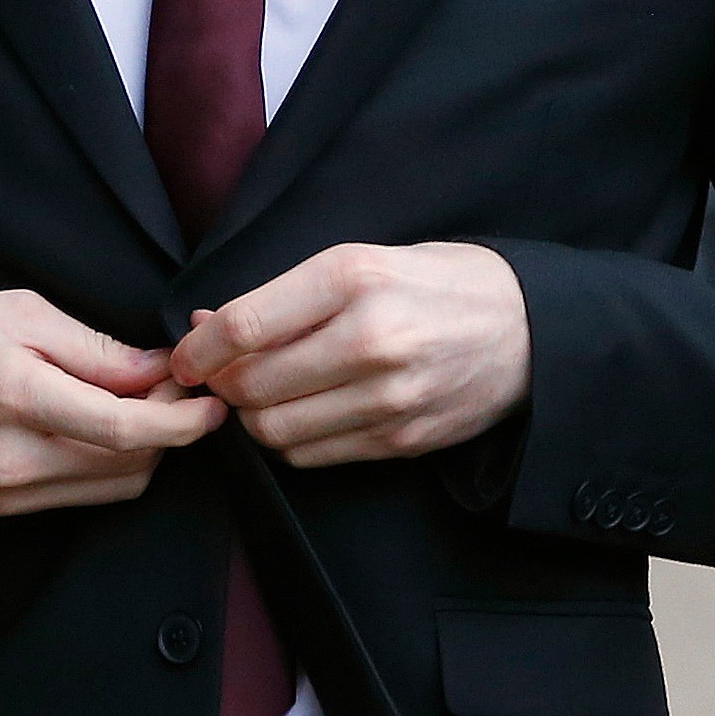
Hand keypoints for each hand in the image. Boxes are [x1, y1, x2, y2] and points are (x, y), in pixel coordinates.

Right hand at [0, 290, 225, 515]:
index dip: (182, 421)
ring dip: (145, 452)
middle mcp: (11, 459)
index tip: (213, 402)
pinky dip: (109, 466)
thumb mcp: (16, 312)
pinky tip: (106, 427)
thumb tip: (158, 370)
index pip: (124, 429)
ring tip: (143, 403)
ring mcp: (2, 493)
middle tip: (178, 387)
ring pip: (112, 487)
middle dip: (171, 430)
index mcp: (15, 397)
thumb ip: (93, 348)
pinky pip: (78, 496)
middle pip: (129, 464)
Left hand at [169, 243, 531, 467]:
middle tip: (222, 377)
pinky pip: (312, 455)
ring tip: (265, 395)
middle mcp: (371, 338)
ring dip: (254, 418)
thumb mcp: (366, 260)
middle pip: (251, 386)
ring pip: (274, 430)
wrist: (529, 328)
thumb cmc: (440, 284)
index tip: (185, 356)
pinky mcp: (400, 439)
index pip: (244, 326)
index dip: (197, 350)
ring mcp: (388, 396)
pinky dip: (292, 439)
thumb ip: (286, 296)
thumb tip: (204, 325)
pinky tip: (306, 413)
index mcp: (355, 278)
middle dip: (222, 386)